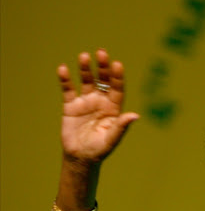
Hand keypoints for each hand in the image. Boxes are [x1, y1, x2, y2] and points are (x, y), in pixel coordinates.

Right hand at [58, 49, 138, 164]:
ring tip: (84, 56)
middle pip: (103, 80)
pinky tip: (63, 69)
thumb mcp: (112, 139)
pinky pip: (68, 90)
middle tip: (101, 53)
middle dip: (103, 67)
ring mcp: (86, 102)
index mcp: (114, 108)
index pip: (117, 88)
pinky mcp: (71, 106)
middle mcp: (101, 101)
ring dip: (85, 69)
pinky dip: (65, 80)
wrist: (80, 157)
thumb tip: (135, 115)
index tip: (117, 64)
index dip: (117, 77)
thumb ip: (121, 126)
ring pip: (87, 81)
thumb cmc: (100, 149)